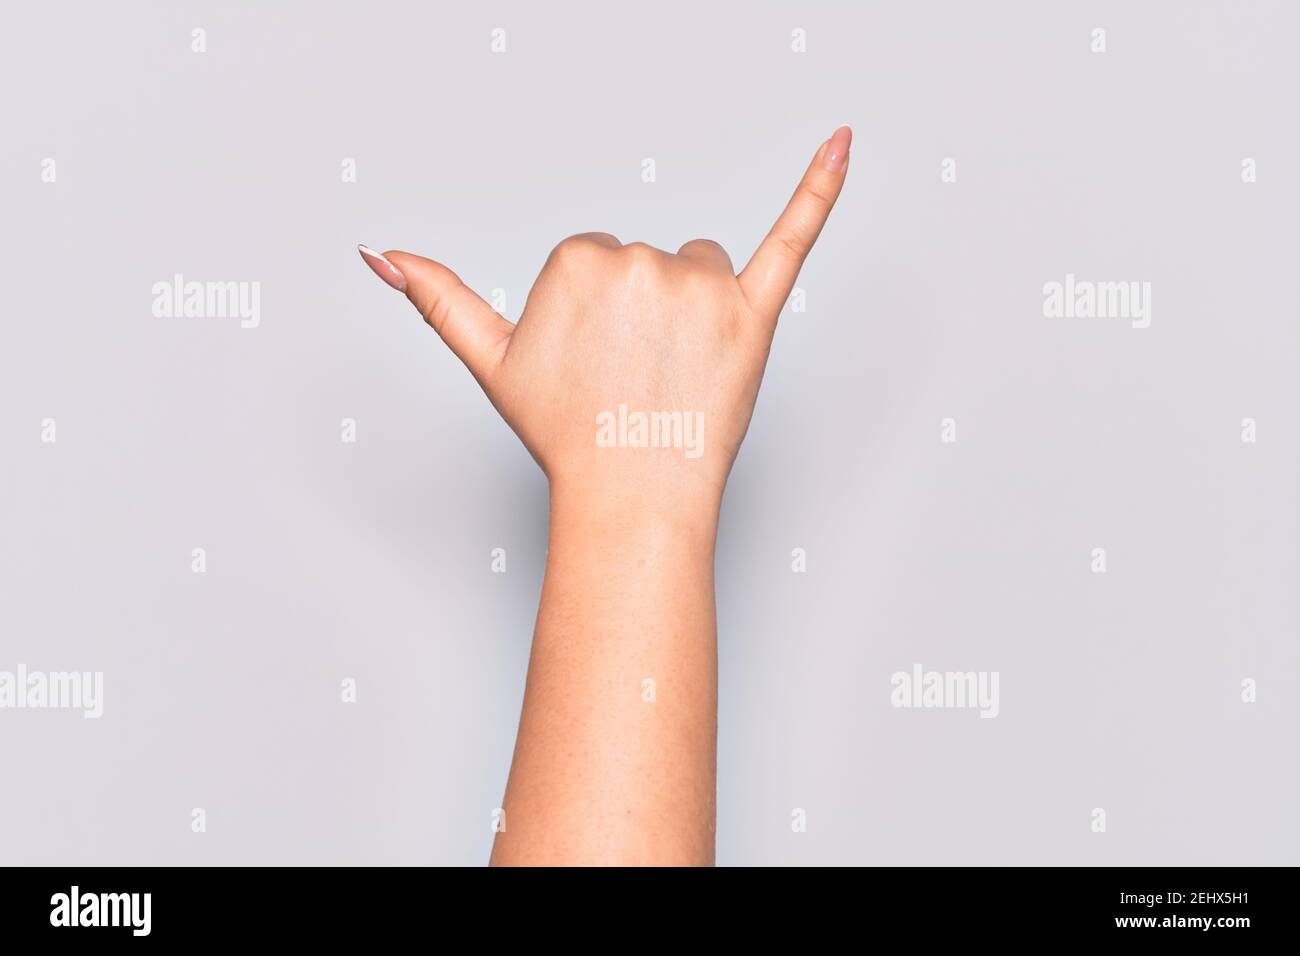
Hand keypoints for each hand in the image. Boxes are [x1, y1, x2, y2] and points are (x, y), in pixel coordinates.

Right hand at [359, 126, 850, 523]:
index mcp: (579, 258)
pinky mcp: (756, 313)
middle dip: (645, 314)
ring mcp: (702, 288)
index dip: (598, 318)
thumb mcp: (491, 361)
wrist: (630, 496)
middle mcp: (640, 260)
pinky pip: (792, 239)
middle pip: (650, 261)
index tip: (596, 362)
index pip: (597, 259)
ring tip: (677, 373)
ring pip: (703, 268)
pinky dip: (820, 190)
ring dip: (695, 309)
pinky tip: (842, 143)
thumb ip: (440, 297)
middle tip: (636, 377)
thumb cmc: (565, 432)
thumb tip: (380, 255)